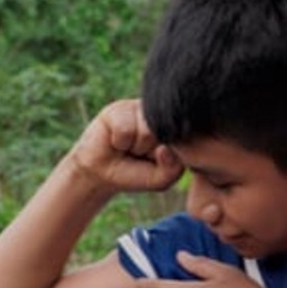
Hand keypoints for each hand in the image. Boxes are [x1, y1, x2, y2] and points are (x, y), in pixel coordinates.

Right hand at [69, 99, 183, 194]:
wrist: (102, 173)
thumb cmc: (136, 174)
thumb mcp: (160, 179)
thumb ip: (172, 169)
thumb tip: (165, 148)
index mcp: (175, 128)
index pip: (184, 138)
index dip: (169, 155)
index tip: (157, 160)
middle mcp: (160, 114)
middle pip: (167, 134)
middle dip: (152, 152)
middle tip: (140, 153)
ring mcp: (140, 108)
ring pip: (147, 131)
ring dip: (136, 147)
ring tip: (129, 147)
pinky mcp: (118, 108)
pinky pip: (125, 129)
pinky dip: (120, 143)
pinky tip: (116, 142)